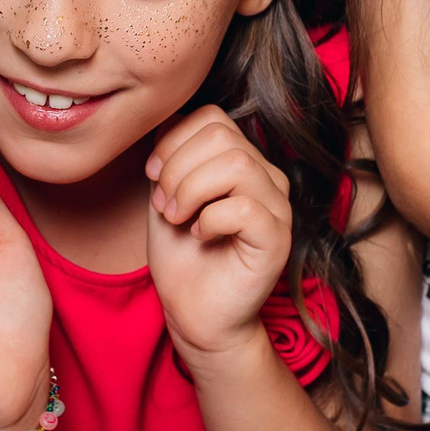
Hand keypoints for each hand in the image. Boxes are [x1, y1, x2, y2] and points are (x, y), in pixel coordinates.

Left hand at [146, 107, 295, 362]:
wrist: (194, 313)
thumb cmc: (182, 257)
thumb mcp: (166, 194)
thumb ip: (170, 155)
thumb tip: (165, 120)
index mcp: (243, 161)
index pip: (212, 117)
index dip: (172, 141)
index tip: (152, 176)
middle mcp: (267, 178)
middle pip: (222, 136)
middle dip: (177, 168)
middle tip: (164, 205)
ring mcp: (277, 208)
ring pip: (236, 164)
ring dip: (190, 190)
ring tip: (177, 218)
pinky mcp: (277, 240)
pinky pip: (244, 207)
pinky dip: (209, 219)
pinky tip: (200, 236)